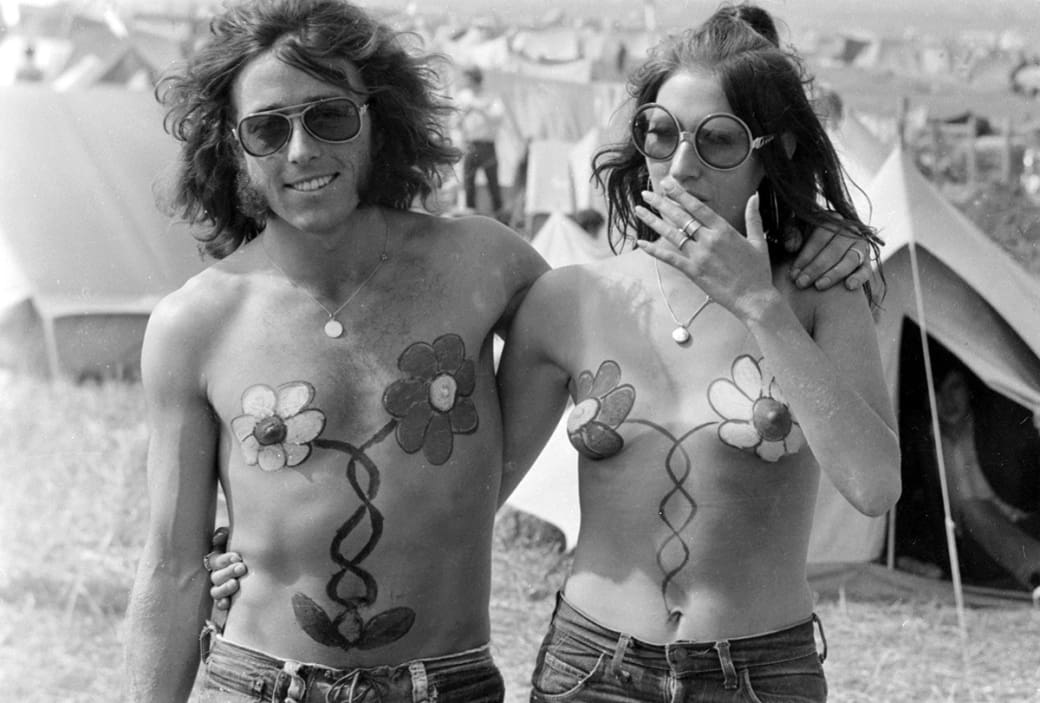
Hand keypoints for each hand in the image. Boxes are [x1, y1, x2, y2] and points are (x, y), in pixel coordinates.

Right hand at [205, 526, 245, 610]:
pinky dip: (222, 603)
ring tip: (236, 583)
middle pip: (216, 576)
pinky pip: (220, 605)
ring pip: (215, 591)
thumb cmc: (249, 549)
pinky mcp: (227, 600)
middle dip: (228, 572)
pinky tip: (227, 602)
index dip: (224, 559)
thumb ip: (226, 535)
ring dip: (224, 588)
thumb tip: (219, 536)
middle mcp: (218, 575)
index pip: (215, 560)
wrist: (265, 565)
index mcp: (218, 560)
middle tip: (242, 568)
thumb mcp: (237, 539)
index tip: (238, 557)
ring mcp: (221, 589)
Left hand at [634, 181, 773, 319]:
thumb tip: (755, 196)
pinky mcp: (693, 271)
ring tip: (639, 211)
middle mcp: (709, 240)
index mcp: (724, 230)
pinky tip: (641, 244)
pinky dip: (655, 251)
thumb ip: (753, 217)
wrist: (754, 299)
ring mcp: (699, 256)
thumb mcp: (758, 241)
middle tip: (647, 193)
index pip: (698, 207)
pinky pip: (670, 258)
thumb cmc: (757, 271)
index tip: (667, 184)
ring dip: (653, 221)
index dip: (680, 194)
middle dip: (661, 203)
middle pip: (680, 217)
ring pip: (672, 234)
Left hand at [783, 220, 872, 290]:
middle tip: (801, 282)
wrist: (819, 259)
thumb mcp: (794, 234)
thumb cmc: (802, 244)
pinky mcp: (866, 261)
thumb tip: (791, 246)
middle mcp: (848, 229)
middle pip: (834, 248)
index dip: (806, 255)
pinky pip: (866, 270)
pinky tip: (848, 286)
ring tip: (819, 286)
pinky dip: (859, 277)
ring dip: (834, 274)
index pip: (819, 235)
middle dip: (816, 267)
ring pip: (850, 258)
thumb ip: (790, 234)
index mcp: (830, 219)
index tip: (794, 272)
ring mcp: (859, 244)